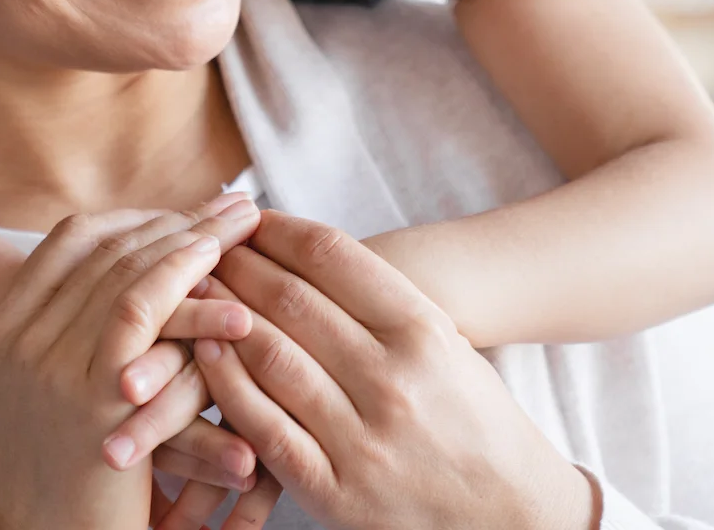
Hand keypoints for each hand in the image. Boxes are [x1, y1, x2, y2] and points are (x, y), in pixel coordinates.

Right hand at [0, 196, 258, 529]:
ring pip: (130, 273)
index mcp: (8, 325)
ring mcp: (51, 364)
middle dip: (181, 218)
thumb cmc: (56, 476)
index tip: (191, 205)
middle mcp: (23, 335)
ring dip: (196, 241)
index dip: (140, 215)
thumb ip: (67, 335)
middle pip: (113, 247)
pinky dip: (189, 292)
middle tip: (236, 202)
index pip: (77, 238)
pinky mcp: (91, 400)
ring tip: (249, 226)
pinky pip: (142, 318)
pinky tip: (235, 290)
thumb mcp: (43, 393)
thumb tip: (117, 282)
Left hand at [193, 211, 597, 529]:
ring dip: (223, 314)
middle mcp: (393, 380)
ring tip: (195, 288)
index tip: (249, 214)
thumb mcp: (444, 341)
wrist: (518, 520)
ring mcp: (362, 439)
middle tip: (208, 243)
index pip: (331, 256)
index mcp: (422, 331)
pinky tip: (208, 354)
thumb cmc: (475, 419)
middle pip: (292, 299)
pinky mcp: (337, 493)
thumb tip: (301, 246)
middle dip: (240, 263)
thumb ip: (378, 299)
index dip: (279, 228)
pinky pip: (265, 427)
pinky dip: (229, 386)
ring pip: (271, 356)